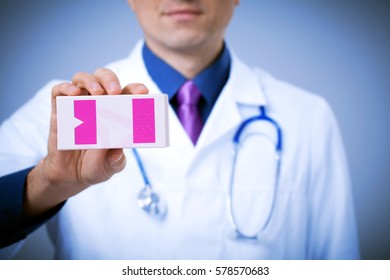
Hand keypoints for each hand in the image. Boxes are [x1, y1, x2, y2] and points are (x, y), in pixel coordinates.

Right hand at [24, 68, 148, 217]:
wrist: (71, 176)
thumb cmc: (97, 165)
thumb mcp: (110, 166)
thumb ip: (115, 161)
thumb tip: (117, 153)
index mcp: (117, 112)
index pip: (127, 93)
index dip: (135, 89)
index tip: (142, 91)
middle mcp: (98, 103)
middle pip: (104, 78)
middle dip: (111, 79)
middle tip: (115, 91)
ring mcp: (78, 105)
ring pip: (82, 79)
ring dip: (91, 81)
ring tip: (97, 93)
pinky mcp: (59, 111)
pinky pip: (59, 92)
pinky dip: (66, 88)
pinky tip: (73, 94)